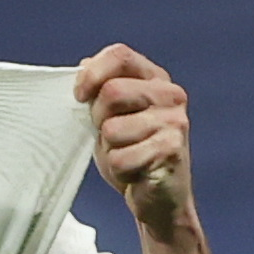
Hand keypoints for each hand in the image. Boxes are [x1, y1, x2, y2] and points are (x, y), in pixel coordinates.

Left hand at [76, 43, 191, 235]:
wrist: (158, 198)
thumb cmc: (130, 152)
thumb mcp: (110, 116)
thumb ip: (99, 91)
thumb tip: (84, 64)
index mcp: (154, 78)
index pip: (120, 55)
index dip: (92, 74)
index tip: (79, 96)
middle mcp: (170, 95)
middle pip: (111, 93)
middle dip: (97, 119)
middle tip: (109, 137)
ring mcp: (174, 122)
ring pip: (112, 129)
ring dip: (109, 149)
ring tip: (125, 155)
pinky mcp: (171, 150)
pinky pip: (121, 158)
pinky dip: (118, 170)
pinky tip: (134, 172)